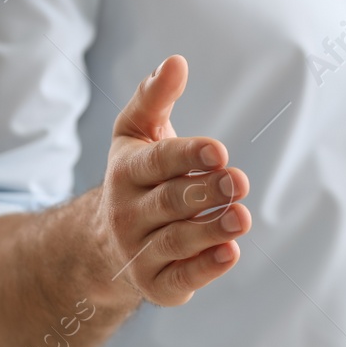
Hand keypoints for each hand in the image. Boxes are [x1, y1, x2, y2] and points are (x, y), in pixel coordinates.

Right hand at [93, 55, 250, 306]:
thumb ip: (155, 97)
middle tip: (239, 182)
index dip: (188, 156)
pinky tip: (230, 253)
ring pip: (176, 241)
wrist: (103, 244)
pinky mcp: (156, 285)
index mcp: (126, 172)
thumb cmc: (137, 177)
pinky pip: (179, 279)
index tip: (220, 150)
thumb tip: (176, 61)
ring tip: (242, 217)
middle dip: (206, 192)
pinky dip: (204, 268)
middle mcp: (127, 213)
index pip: (158, 162)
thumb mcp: (136, 133)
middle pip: (170, 202)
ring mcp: (139, 252)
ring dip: (210, 230)